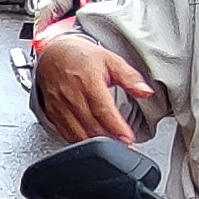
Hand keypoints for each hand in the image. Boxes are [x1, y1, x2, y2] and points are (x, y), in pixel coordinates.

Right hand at [34, 34, 151, 143]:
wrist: (53, 53)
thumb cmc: (81, 57)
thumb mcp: (110, 60)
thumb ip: (130, 77)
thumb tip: (146, 92)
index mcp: (88, 81)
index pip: (104, 111)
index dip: (117, 128)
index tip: (129, 139)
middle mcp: (71, 95)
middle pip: (92, 126)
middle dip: (111, 139)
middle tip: (125, 144)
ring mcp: (59, 106)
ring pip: (78, 134)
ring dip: (96, 142)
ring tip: (111, 142)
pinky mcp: (52, 113)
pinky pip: (66, 134)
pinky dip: (80, 141)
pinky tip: (92, 139)